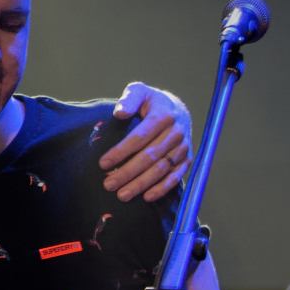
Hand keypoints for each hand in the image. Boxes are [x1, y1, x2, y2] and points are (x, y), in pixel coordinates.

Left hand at [99, 82, 192, 201]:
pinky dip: (163, 188)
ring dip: (141, 184)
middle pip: (149, 157)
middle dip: (127, 173)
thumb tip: (119, 113)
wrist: (177, 108)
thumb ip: (129, 99)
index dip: (121, 152)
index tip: (103, 164)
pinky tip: (147, 197)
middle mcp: (176, 132)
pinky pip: (176, 176)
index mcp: (163, 115)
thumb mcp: (139, 91)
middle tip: (108, 184)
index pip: (139, 137)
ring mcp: (183, 147)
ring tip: (122, 195)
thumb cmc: (151, 102)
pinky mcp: (187, 158)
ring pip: (161, 169)